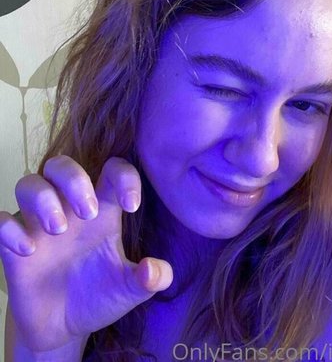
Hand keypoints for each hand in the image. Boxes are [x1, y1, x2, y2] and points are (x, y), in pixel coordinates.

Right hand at [0, 156, 172, 352]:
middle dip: (74, 180)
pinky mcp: (13, 245)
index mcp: (102, 210)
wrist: (64, 327)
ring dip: (43, 199)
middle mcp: (69, 208)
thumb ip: (150, 279)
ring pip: (29, 183)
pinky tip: (28, 250)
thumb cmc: (99, 295)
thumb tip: (155, 271)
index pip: (112, 171)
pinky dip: (10, 229)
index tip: (132, 204)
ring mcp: (38, 224)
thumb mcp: (129, 289)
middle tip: (87, 213)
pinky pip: (1, 220)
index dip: (124, 177)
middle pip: (62, 165)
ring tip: (59, 230)